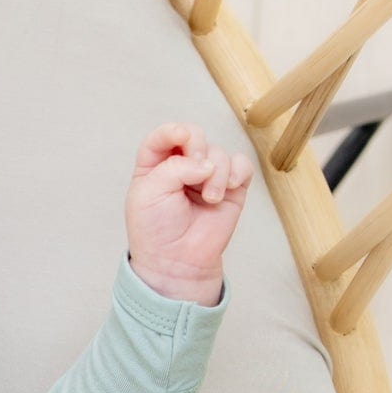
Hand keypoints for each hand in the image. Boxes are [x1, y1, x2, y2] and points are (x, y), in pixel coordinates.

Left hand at [125, 123, 251, 303]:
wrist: (178, 261)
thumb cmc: (156, 230)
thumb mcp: (150, 193)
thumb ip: (175, 167)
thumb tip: (208, 163)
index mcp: (154, 167)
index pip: (162, 136)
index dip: (172, 131)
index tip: (180, 136)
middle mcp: (181, 167)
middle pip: (194, 135)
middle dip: (197, 148)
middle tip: (196, 172)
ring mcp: (206, 176)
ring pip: (218, 152)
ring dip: (216, 172)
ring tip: (209, 198)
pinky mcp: (230, 188)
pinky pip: (241, 164)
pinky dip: (237, 171)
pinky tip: (228, 188)